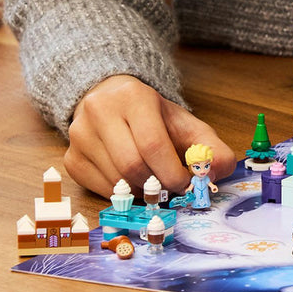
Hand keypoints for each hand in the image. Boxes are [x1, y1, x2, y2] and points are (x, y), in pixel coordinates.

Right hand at [65, 74, 235, 198]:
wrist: (110, 98)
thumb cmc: (151, 114)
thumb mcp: (183, 121)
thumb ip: (209, 144)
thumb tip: (221, 170)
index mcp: (133, 97)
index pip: (152, 143)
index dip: (171, 171)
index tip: (185, 185)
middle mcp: (100, 112)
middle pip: (131, 164)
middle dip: (156, 183)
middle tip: (170, 189)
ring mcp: (80, 136)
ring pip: (114, 179)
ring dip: (140, 191)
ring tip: (153, 183)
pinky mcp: (71, 158)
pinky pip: (99, 188)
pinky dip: (122, 194)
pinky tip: (133, 183)